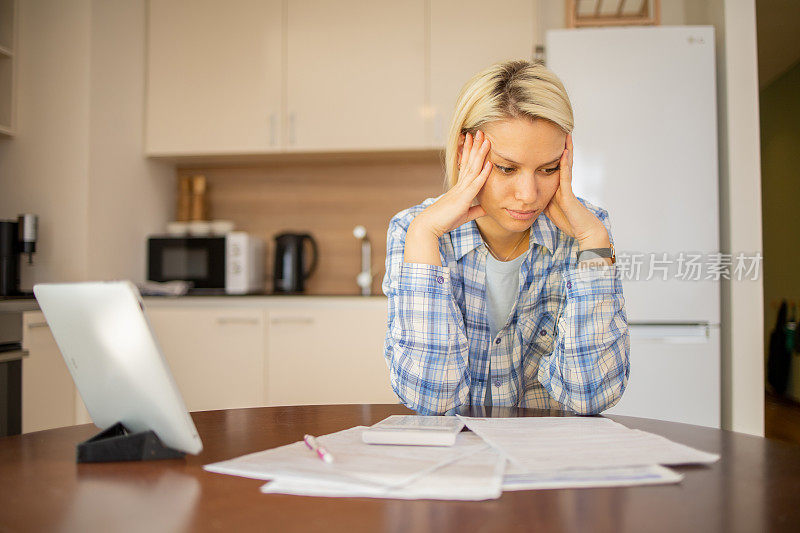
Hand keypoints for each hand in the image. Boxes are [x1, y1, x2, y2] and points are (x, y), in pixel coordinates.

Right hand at [412, 130, 491, 238]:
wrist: (429, 226)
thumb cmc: (444, 220)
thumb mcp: (464, 215)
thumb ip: (476, 210)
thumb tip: (487, 207)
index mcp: (459, 188)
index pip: (467, 167)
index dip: (472, 153)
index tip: (475, 140)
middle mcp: (460, 186)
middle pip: (470, 162)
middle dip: (475, 146)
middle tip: (480, 132)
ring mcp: (461, 191)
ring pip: (473, 169)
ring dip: (480, 153)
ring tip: (485, 139)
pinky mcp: (462, 199)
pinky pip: (475, 184)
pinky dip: (483, 174)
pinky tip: (489, 163)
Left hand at [543, 133, 609, 248]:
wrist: (583, 231)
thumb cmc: (568, 221)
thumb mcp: (549, 207)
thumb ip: (542, 197)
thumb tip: (531, 192)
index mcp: (558, 186)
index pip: (554, 165)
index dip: (551, 153)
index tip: (545, 140)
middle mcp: (563, 183)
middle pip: (562, 161)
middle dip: (560, 147)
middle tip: (559, 130)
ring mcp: (567, 187)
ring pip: (566, 165)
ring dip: (566, 150)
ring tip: (564, 134)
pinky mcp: (568, 194)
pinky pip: (566, 176)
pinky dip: (565, 164)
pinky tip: (564, 153)